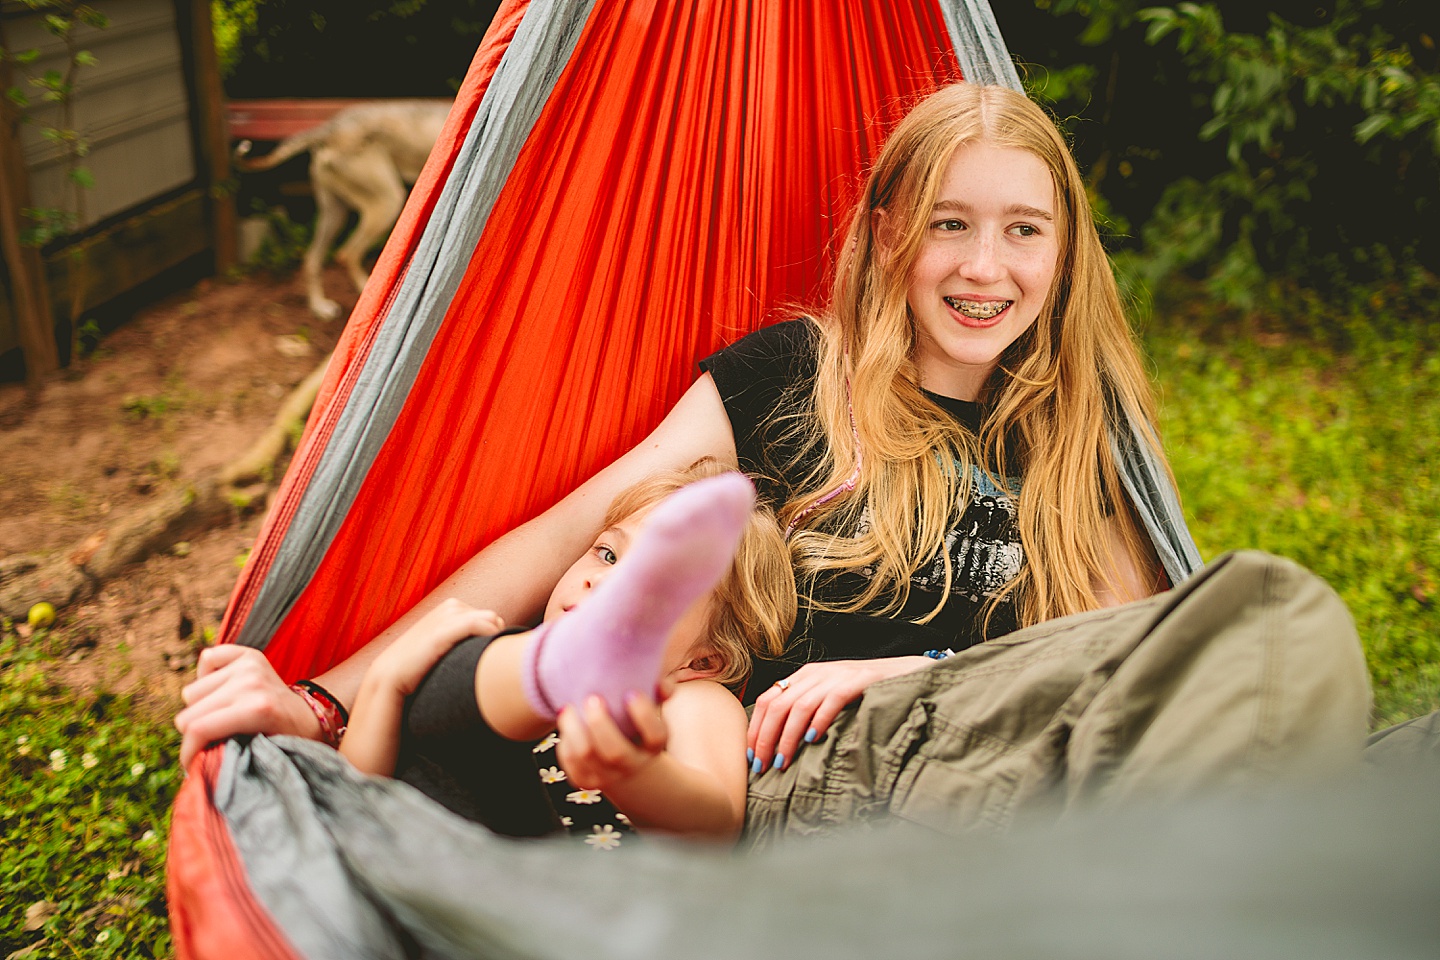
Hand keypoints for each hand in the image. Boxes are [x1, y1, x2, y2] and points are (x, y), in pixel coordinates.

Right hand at [175, 646, 319, 769]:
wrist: (310, 713)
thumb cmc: (286, 739)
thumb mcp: (259, 753)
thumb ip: (225, 754)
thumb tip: (191, 766)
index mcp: (256, 709)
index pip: (198, 729)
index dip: (187, 752)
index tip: (190, 765)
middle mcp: (250, 681)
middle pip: (190, 713)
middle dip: (194, 734)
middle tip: (210, 742)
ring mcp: (249, 664)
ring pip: (191, 692)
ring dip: (201, 707)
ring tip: (221, 716)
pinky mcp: (248, 654)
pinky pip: (207, 659)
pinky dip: (207, 676)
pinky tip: (220, 691)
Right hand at [367, 598, 503, 696]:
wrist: (391, 674)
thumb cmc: (420, 663)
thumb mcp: (442, 643)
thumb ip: (460, 637)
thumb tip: (489, 646)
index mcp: (451, 606)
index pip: (489, 617)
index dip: (494, 635)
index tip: (492, 655)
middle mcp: (450, 606)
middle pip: (493, 618)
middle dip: (494, 636)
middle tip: (489, 660)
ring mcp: (446, 616)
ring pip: (490, 619)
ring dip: (494, 638)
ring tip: (488, 661)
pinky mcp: (442, 631)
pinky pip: (477, 625)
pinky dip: (489, 635)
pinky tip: (488, 651)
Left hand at [555, 693, 667, 791]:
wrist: (625, 763)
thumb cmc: (637, 724)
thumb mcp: (651, 710)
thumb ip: (661, 691)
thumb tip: (661, 686)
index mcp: (653, 747)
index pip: (656, 736)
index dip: (644, 715)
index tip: (630, 693)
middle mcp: (633, 765)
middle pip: (616, 752)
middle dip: (600, 723)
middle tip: (592, 698)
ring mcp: (609, 776)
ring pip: (587, 756)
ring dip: (574, 728)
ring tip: (569, 708)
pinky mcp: (586, 781)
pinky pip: (571, 762)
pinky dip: (565, 741)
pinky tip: (567, 724)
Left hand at [746, 657, 931, 772]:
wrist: (906, 672)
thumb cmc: (865, 693)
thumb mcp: (830, 696)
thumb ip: (808, 710)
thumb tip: (779, 744)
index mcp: (805, 676)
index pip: (767, 700)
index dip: (756, 729)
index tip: (752, 756)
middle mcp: (816, 673)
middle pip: (777, 705)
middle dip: (765, 738)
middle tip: (763, 765)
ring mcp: (837, 674)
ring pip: (799, 706)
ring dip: (787, 737)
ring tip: (783, 761)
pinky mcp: (859, 680)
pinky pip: (831, 700)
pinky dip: (819, 721)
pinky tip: (812, 740)